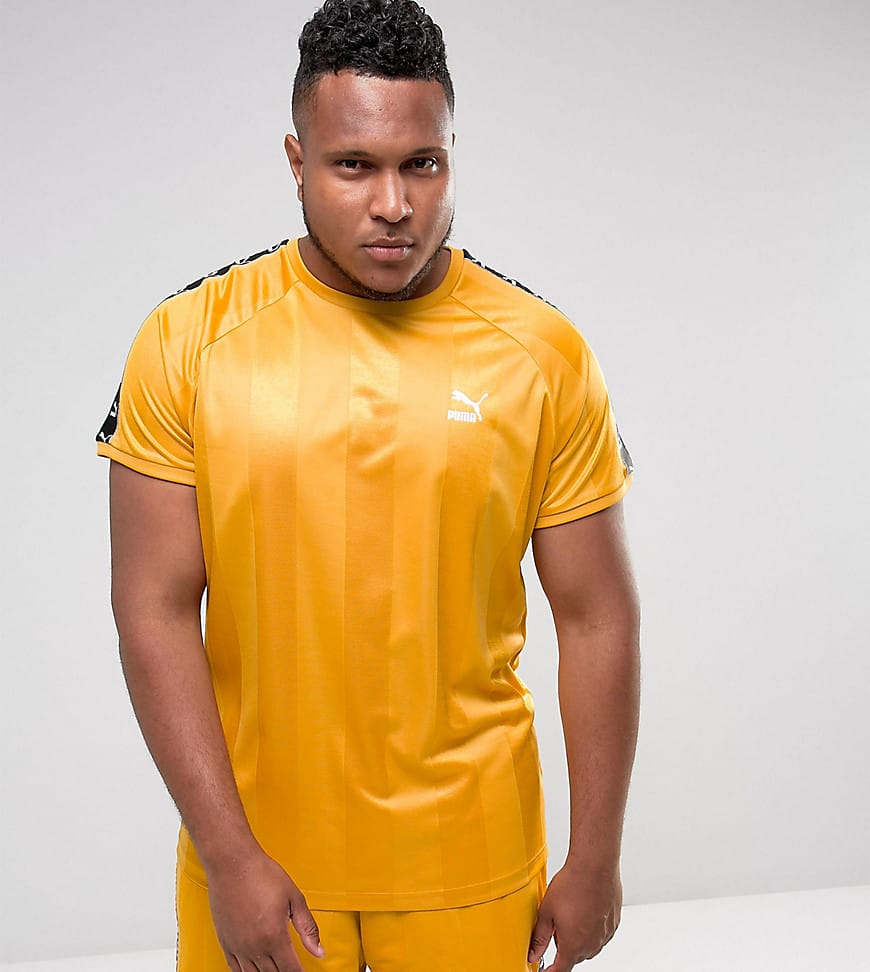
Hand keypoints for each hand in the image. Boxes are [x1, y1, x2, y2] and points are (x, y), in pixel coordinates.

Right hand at [206, 847, 324, 971]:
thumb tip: (319, 950)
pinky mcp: (225, 942)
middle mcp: (254, 946)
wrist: (233, 863)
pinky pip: (235, 970)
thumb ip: (308, 927)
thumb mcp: (294, 898)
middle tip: (292, 968)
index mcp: (274, 936)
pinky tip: (255, 970)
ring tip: (276, 968)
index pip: (290, 970)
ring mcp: (238, 946)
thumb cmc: (262, 874)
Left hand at [527, 860, 621, 970]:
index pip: (561, 970)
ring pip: (589, 945)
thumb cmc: (573, 884)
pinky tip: (585, 908)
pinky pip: (601, 933)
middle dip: (564, 946)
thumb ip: (539, 938)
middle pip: (575, 956)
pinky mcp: (614, 923)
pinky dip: (592, 927)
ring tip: (571, 912)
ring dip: (579, 937)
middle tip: (557, 925)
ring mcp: (605, 934)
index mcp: (573, 945)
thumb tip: (532, 954)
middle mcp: (592, 944)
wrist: (595, 865)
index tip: (546, 971)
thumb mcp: (547, 911)